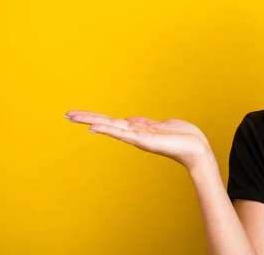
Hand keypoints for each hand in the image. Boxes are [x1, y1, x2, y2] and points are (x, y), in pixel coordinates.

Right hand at [65, 110, 214, 171]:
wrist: (197, 149)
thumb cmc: (184, 137)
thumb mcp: (162, 124)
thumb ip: (145, 122)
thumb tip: (131, 119)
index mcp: (138, 130)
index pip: (113, 122)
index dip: (96, 118)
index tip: (78, 115)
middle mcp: (134, 135)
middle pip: (106, 124)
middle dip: (87, 118)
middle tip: (66, 114)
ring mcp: (137, 138)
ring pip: (110, 126)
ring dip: (91, 121)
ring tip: (72, 117)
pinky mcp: (143, 141)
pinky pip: (122, 133)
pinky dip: (107, 129)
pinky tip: (93, 127)